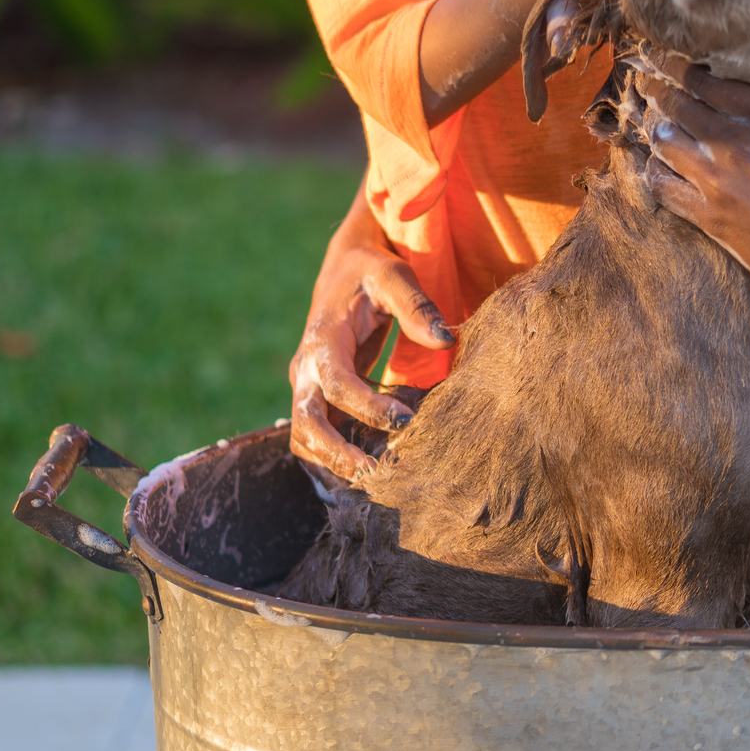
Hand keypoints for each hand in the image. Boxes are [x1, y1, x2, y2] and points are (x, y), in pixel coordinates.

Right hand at [288, 222, 454, 480]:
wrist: (346, 268)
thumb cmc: (371, 270)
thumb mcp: (394, 275)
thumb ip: (417, 305)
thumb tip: (445, 339)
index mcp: (322, 338)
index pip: (335, 383)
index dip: (367, 406)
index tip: (405, 420)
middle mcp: (305, 367)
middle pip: (305, 422)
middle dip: (336, 453)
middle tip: (375, 474)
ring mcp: (307, 385)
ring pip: (304, 437)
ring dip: (332, 462)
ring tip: (374, 482)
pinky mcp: (317, 395)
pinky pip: (317, 434)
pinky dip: (334, 457)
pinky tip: (370, 469)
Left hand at [633, 48, 749, 328]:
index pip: (711, 79)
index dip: (686, 65)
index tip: (675, 58)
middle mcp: (739, 144)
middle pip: (680, 104)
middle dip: (663, 89)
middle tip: (650, 79)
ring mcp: (719, 184)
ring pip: (665, 141)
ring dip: (658, 128)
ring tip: (656, 121)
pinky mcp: (710, 219)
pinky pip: (662, 187)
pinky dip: (655, 173)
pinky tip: (657, 167)